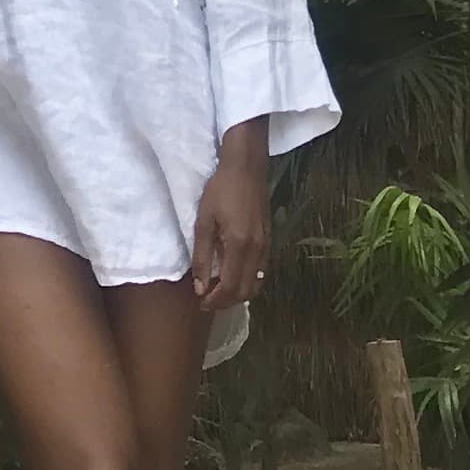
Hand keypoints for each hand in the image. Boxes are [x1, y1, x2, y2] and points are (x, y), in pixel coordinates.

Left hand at [191, 130, 271, 314]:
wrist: (247, 166)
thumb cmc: (220, 190)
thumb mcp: (204, 221)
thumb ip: (201, 257)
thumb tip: (200, 287)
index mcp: (239, 246)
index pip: (230, 288)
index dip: (215, 301)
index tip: (201, 303)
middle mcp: (257, 251)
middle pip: (246, 291)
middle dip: (226, 301)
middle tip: (207, 300)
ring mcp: (266, 246)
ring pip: (256, 284)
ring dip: (238, 293)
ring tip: (219, 290)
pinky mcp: (268, 240)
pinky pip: (260, 272)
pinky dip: (247, 281)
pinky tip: (233, 274)